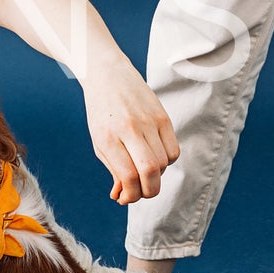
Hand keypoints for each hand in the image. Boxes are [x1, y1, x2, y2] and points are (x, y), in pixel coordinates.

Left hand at [82, 56, 179, 203]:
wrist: (108, 75)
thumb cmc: (101, 113)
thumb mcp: (100, 142)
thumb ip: (114, 170)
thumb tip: (125, 197)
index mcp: (109, 137)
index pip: (129, 176)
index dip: (131, 195)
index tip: (125, 197)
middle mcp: (131, 129)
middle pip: (151, 171)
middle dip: (148, 191)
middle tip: (140, 192)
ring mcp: (150, 121)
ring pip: (164, 163)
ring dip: (156, 176)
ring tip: (143, 170)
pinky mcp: (163, 117)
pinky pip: (173, 150)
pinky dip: (167, 162)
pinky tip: (154, 157)